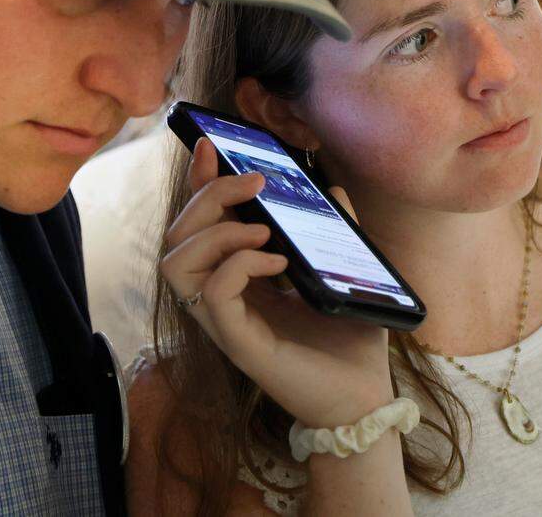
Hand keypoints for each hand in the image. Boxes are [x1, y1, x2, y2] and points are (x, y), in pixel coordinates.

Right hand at [159, 139, 393, 428]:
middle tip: (255, 184)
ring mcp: (223, 319)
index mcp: (237, 274)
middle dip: (208, 196)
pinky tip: (278, 262)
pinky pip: (212, 292)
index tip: (211, 146)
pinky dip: (240, 265)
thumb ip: (334, 228)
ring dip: (216, 232)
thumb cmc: (348, 338)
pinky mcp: (237, 342)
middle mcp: (220, 295)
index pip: (199, 222)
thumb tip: (332, 188)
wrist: (365, 394)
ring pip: (176, 262)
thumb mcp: (341, 270)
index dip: (198, 182)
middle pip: (177, 234)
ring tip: (263, 231)